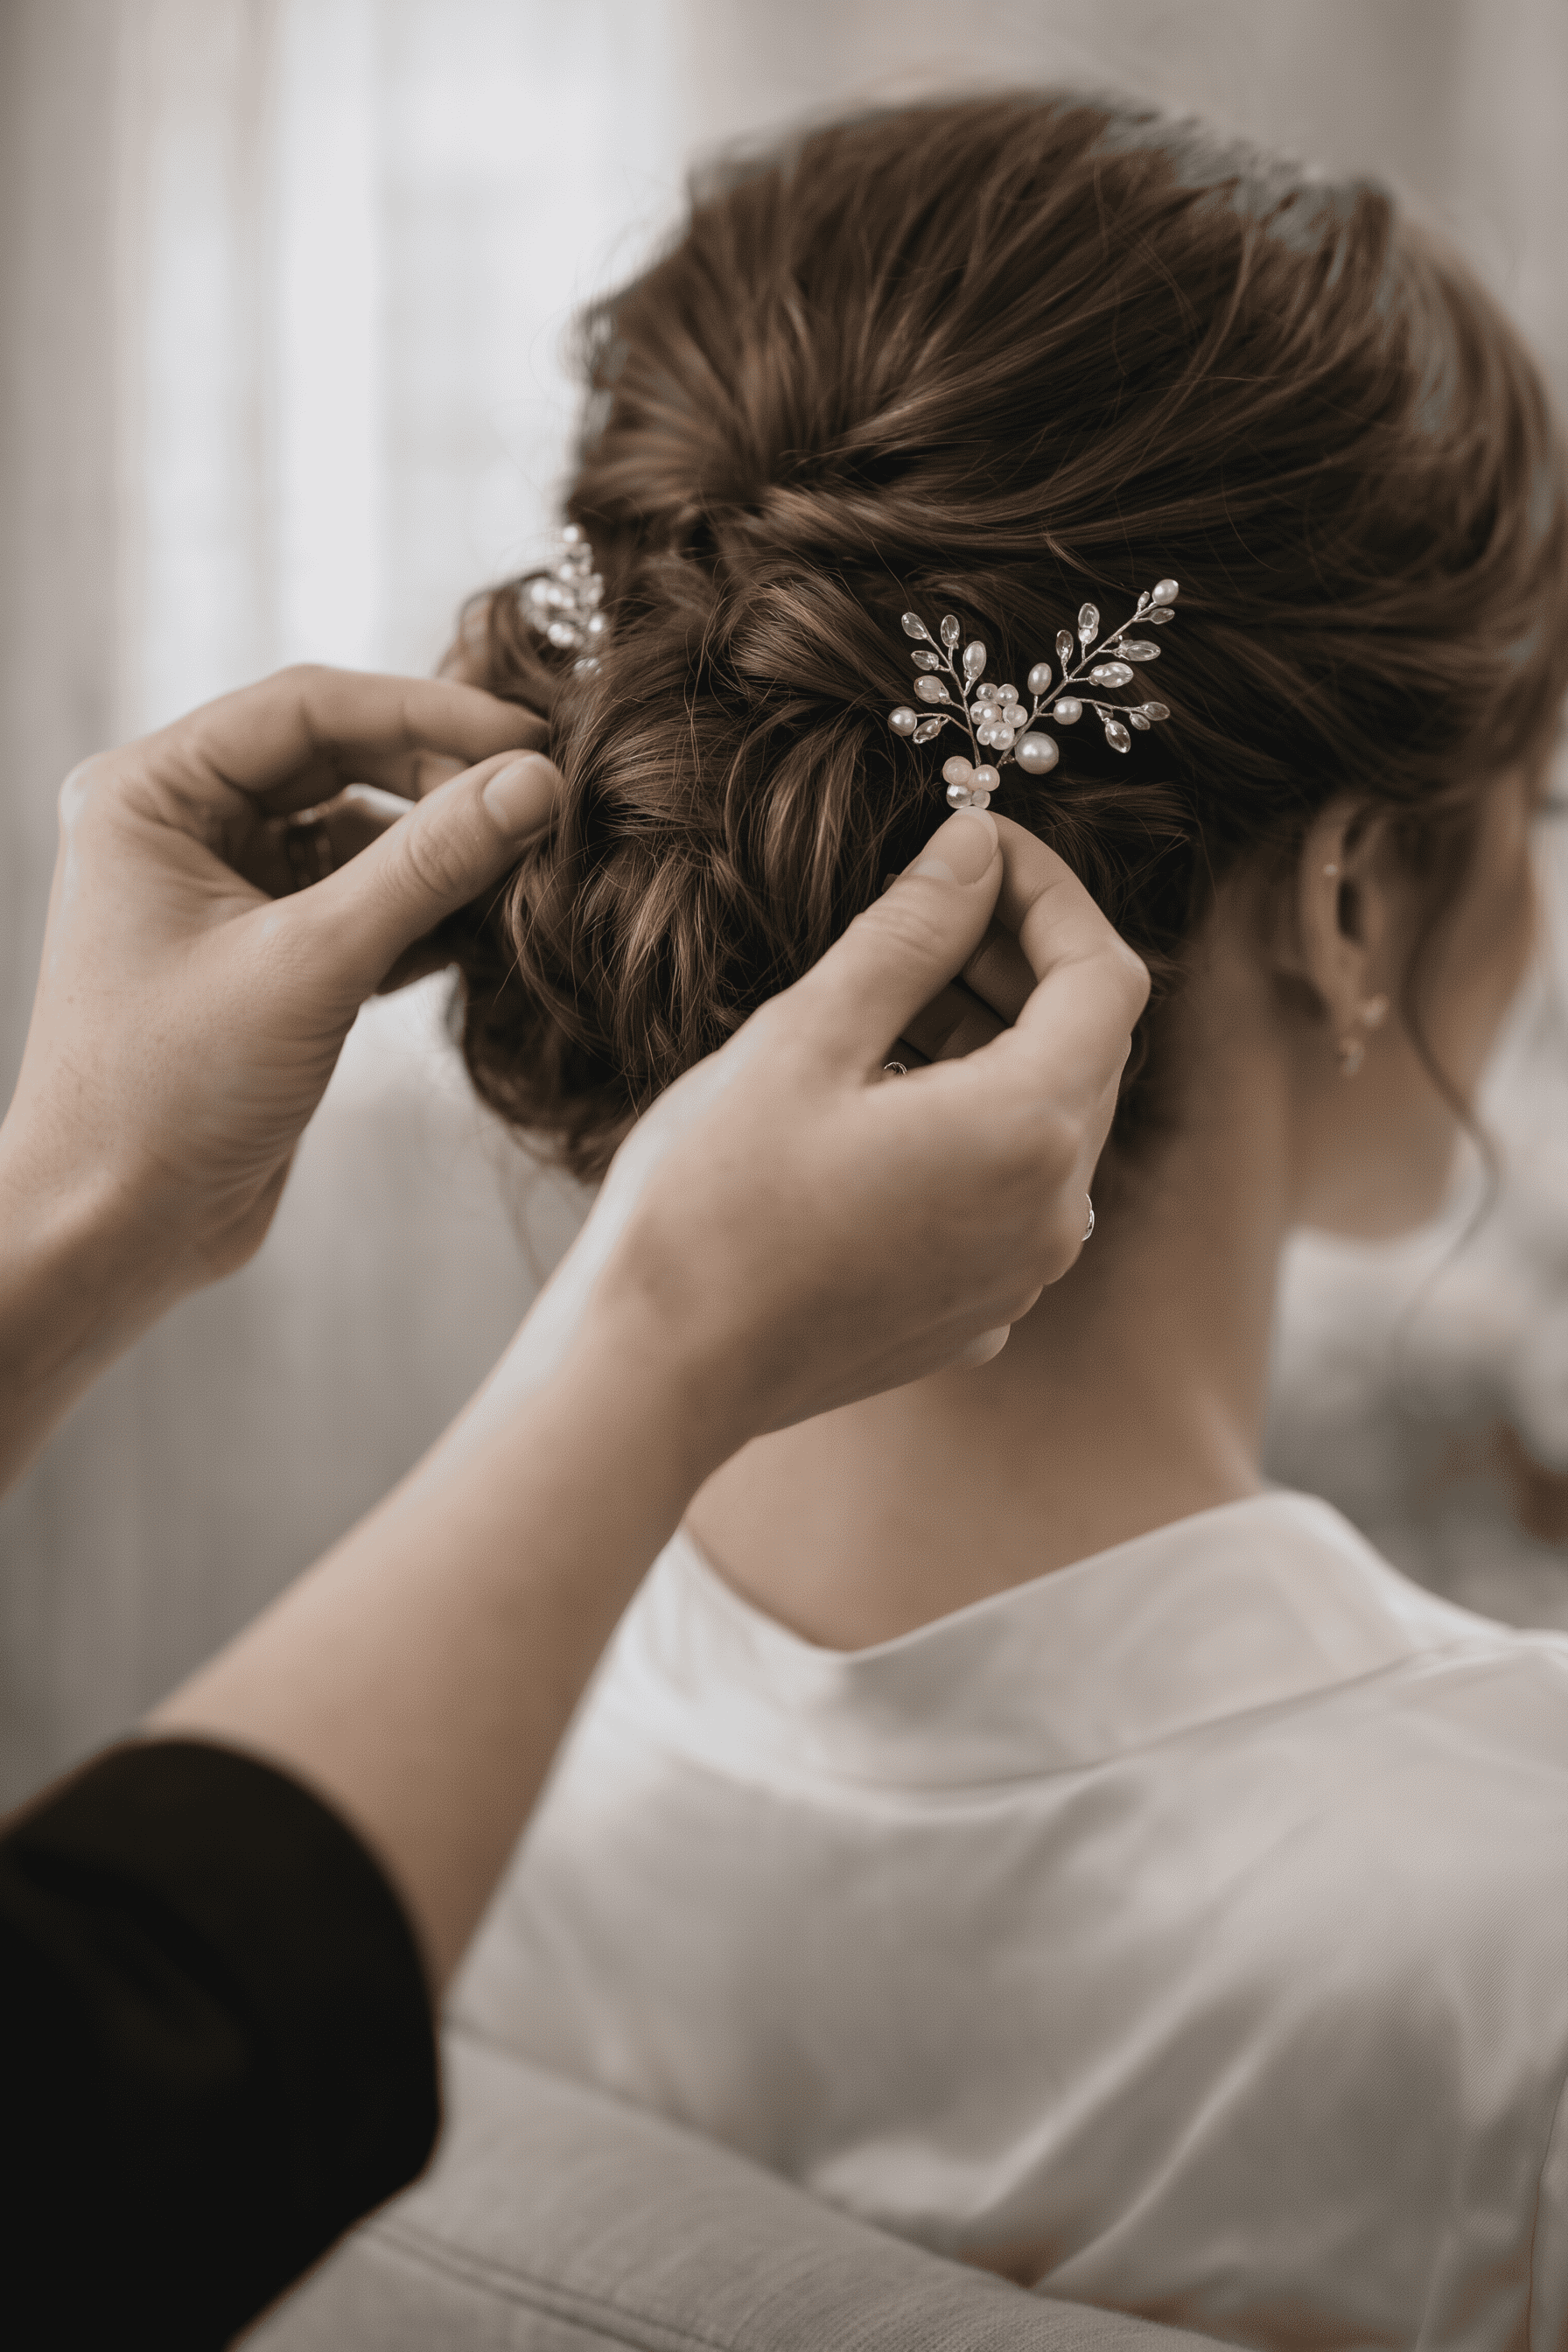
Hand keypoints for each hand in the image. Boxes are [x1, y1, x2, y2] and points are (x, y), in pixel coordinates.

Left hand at [2, 667, 555, 1297]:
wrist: (113, 1233)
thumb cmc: (166, 1095)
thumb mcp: (311, 966)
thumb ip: (428, 866)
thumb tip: (537, 783)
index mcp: (150, 793)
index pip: (308, 707)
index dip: (428, 714)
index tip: (533, 739)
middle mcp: (179, 827)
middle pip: (339, 760)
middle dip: (442, 782)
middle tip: (547, 805)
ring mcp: (223, 895)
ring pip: (358, 836)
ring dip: (442, 852)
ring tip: (531, 871)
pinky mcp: (265, 961)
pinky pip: (361, 904)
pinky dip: (426, 914)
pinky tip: (493, 931)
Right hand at [480, 805, 1149, 1476]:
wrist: (656, 1373)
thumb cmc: (711, 1203)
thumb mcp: (806, 1037)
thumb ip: (909, 935)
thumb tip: (972, 850)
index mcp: (1029, 1131)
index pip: (1106, 977)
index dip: (1054, 894)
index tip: (979, 848)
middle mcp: (1055, 1214)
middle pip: (1090, 1051)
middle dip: (1023, 963)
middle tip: (931, 908)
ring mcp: (1021, 1276)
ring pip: (1053, 1123)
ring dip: (997, 1043)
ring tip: (893, 1000)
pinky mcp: (975, 1314)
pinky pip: (1012, 1195)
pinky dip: (974, 1127)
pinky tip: (881, 1106)